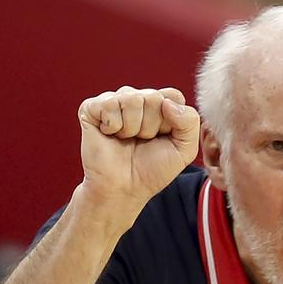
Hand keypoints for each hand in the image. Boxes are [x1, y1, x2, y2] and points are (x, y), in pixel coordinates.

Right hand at [78, 86, 199, 209]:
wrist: (124, 188)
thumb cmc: (153, 169)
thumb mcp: (185, 150)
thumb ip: (190, 122)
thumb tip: (167, 102)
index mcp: (161, 106)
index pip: (173, 96)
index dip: (171, 121)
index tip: (163, 138)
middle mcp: (138, 99)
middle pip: (153, 97)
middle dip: (151, 126)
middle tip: (142, 141)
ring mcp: (114, 102)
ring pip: (132, 99)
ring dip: (132, 127)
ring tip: (127, 139)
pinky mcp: (92, 108)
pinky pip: (108, 104)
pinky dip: (113, 125)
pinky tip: (110, 135)